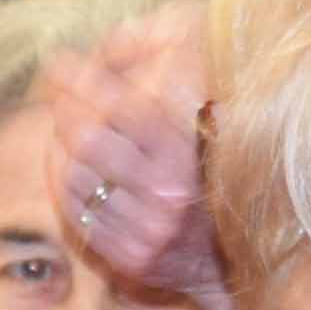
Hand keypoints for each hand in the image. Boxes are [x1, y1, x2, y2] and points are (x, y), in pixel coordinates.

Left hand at [47, 6, 220, 306]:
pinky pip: (75, 214)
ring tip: (66, 126)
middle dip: (63, 107)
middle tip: (57, 91)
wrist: (253, 232)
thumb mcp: (206, 81)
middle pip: (85, 137)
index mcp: (190, 146)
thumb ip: (157, 52)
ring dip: (59, 145)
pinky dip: (65, 183)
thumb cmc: (225, 140)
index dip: (78, 78)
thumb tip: (99, 51)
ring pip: (72, 176)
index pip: (115, 104)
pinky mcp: (132, 258)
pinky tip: (71, 164)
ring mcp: (149, 229)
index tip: (61, 61)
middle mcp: (169, 191)